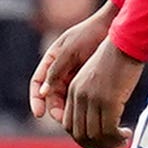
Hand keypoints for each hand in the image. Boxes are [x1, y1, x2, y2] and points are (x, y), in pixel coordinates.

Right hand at [30, 2, 115, 126]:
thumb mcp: (69, 51)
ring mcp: (74, 76)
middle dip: (56, 110)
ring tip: (75, 120)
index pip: (37, 85)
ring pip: (67, 99)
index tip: (39, 113)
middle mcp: (60, 71)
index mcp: (50, 63)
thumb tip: (43, 92)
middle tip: (63, 120)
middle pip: (52, 96)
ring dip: (69, 111)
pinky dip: (83, 106)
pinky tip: (88, 113)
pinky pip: (82, 96)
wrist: (111, 27)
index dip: (36, 100)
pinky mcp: (89, 80)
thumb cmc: (88, 34)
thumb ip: (56, 70)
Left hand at [63, 38, 145, 147]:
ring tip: (122, 140)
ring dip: (108, 143)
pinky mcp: (108, 100)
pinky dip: (117, 137)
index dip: (83, 137)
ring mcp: (93, 99)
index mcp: (73, 91)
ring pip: (94, 135)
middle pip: (79, 133)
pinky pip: (109, 129)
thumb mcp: (97, 75)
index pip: (68, 125)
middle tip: (112, 144)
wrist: (126, 42)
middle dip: (95, 145)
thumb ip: (92, 92)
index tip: (101, 137)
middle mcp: (79, 97)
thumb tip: (103, 109)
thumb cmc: (117, 56)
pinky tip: (128, 134)